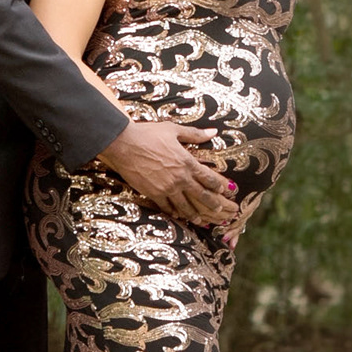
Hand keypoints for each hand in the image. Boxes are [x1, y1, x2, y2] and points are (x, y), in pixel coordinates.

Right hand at [100, 121, 236, 226]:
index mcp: (187, 162)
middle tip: (223, 212)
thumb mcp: (173, 130)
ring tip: (203, 221)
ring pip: (186, 206)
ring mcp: (167, 188)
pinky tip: (179, 216)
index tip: (227, 190)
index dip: (220, 185)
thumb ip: (195, 134)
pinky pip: (168, 207)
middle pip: (202, 196)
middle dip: (215, 205)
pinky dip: (175, 213)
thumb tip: (213, 131)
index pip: (209, 177)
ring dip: (197, 214)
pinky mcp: (154, 194)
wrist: (124, 144)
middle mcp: (180, 178)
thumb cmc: (149, 134)